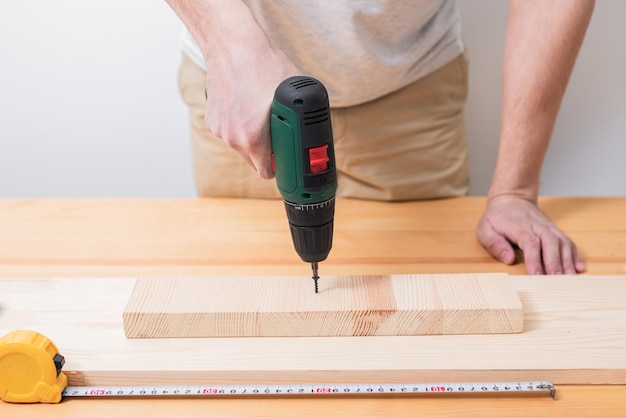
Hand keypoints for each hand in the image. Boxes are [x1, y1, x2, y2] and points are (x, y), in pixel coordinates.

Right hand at [204, 46, 298, 178]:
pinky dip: (239, 124)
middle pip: (254, 161)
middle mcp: (232, 138)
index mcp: (251, 137)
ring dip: (253, 136)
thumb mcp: (292, 94)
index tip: (287, 159)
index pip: (267, 172)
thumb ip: (299, 120)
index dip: (280, 166)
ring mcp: (220, 129)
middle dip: (268, 151)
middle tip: (279, 133)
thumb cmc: (263, 65)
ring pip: (242, 145)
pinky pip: (231, 131)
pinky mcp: (212, 119)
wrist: (231, 44)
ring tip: (261, 113)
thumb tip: (311, 131)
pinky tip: (247, 105)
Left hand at [476, 194, 584, 274]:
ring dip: (568, 261)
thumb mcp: (486, 229)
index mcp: (521, 228)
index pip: (530, 245)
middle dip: (555, 263)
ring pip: (563, 243)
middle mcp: (538, 228)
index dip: (534, 261)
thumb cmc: (497, 218)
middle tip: (559, 281)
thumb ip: (495, 244)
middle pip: (551, 244)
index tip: (537, 276)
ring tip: (571, 278)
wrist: (511, 200)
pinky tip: (579, 268)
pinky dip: (575, 255)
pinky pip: (568, 242)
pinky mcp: (555, 231)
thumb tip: (509, 259)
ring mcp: (549, 229)